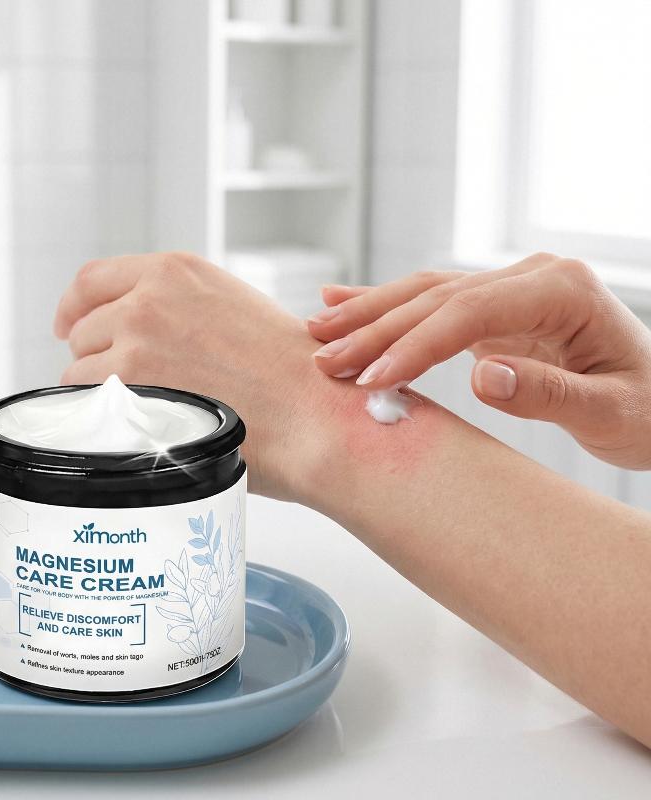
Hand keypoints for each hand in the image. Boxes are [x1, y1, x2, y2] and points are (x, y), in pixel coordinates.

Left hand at [54, 252, 336, 500]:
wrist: (313, 412)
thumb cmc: (292, 372)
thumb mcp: (234, 309)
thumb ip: (181, 308)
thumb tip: (140, 332)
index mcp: (175, 272)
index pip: (92, 279)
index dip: (74, 306)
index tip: (69, 325)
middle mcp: (149, 299)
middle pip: (84, 327)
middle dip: (96, 356)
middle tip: (123, 384)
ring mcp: (136, 344)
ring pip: (80, 369)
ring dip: (100, 391)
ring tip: (145, 411)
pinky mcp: (133, 391)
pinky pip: (87, 405)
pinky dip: (102, 419)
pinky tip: (136, 427)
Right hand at [307, 253, 650, 468]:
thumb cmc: (650, 410)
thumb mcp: (614, 413)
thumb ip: (551, 393)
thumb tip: (482, 377)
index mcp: (562, 290)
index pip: (468, 312)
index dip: (415, 344)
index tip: (373, 377)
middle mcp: (532, 278)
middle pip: (437, 296)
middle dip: (376, 328)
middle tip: (324, 357)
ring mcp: (512, 290)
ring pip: (426, 293)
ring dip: (370, 312)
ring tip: (318, 329)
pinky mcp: (495, 310)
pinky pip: (432, 303)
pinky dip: (387, 305)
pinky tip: (345, 302)